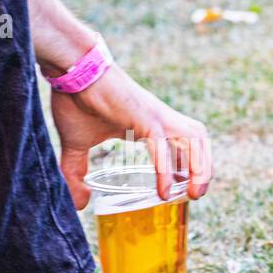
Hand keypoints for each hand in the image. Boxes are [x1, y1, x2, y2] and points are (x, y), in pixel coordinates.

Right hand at [51, 67, 213, 208]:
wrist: (70, 70)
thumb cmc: (75, 100)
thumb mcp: (77, 144)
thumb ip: (76, 172)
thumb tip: (78, 202)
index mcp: (148, 122)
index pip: (182, 141)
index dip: (189, 163)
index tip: (183, 187)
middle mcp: (158, 118)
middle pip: (197, 140)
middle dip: (203, 168)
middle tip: (195, 196)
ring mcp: (153, 116)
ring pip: (193, 140)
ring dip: (198, 167)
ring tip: (192, 194)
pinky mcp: (143, 116)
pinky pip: (162, 145)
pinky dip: (166, 169)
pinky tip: (163, 192)